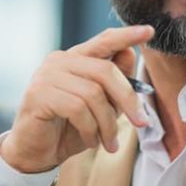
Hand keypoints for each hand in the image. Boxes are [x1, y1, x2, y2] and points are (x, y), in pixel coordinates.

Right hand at [0, 26, 153, 172]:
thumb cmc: (68, 129)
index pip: (103, 41)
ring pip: (93, 94)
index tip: (149, 32)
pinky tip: (91, 141)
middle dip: (127, 99)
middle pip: (105, 70)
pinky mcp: (39, 94)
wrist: (36, 153)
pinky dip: (90, 129)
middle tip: (141, 123)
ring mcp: (46, 75)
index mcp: (74, 59)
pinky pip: (77, 108)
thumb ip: (114, 83)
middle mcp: (59, 61)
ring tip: (108, 142)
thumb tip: (130, 54)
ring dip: (107, 124)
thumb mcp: (101, 107)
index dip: (126, 35)